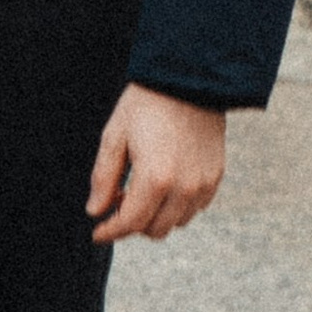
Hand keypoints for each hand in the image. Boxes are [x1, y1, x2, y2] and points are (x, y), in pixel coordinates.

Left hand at [88, 85, 225, 245]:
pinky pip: (194, 208)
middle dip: (131, 223)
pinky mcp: (215, 177)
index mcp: (155, 178)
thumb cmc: (147, 104)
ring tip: (140, 192)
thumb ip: (104, 177)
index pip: (130, 223)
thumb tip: (96, 210)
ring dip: (155, 216)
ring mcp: (202, 185)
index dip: (110, 232)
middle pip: (154, 229)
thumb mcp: (115, 135)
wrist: (188, 78)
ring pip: (176, 223)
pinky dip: (177, 206)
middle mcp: (183, 188)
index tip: (97, 233)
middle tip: (116, 202)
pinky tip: (164, 186)